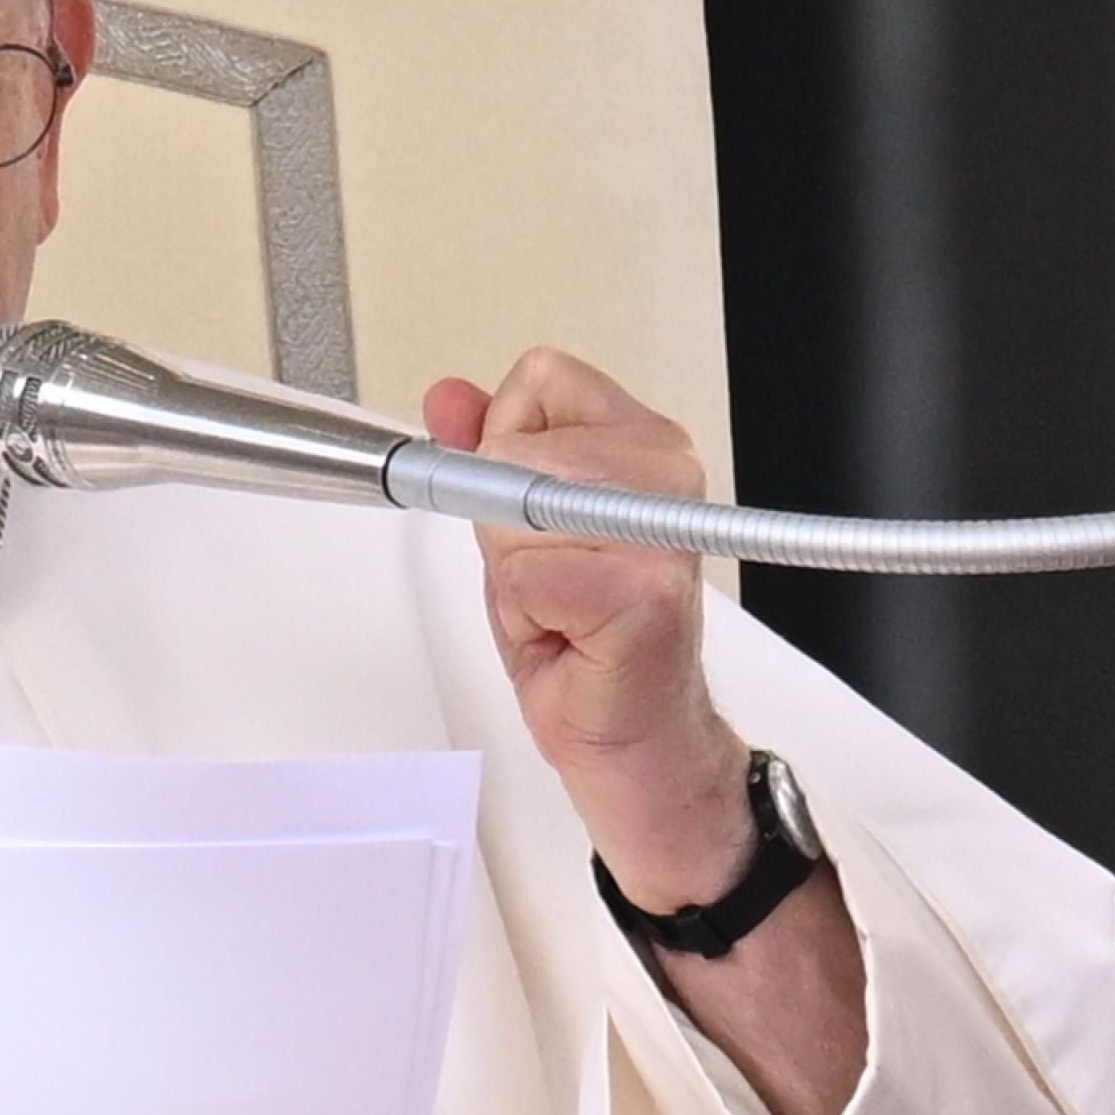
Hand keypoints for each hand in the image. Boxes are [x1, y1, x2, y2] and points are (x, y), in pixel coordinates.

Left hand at [423, 349, 751, 909]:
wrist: (634, 737)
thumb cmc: (584, 637)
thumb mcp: (515, 527)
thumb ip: (482, 452)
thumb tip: (447, 398)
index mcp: (643, 440)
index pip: (541, 377)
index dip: (505, 442)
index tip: (526, 505)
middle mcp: (667, 468)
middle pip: (515, 445)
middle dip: (502, 518)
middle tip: (547, 575)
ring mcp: (662, 525)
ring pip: (515, 509)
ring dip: (515, 568)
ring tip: (559, 605)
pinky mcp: (645, 587)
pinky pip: (528, 574)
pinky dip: (527, 611)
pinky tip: (570, 634)